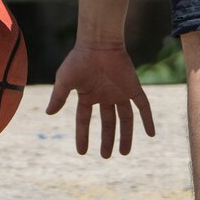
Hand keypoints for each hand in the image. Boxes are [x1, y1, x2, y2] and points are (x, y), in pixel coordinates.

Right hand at [45, 41, 155, 158]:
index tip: (82, 152)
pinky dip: (148, 119)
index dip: (83, 136)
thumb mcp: (65, 81)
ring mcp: (120, 93)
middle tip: (105, 156)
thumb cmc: (79, 59)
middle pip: (107, 123)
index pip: (84, 120)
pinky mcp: (133, 87)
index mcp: (88, 96)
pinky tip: (150, 134)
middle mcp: (104, 96)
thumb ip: (58, 97)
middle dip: (107, 139)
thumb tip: (48, 114)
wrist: (99, 43)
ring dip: (126, 136)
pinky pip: (143, 106)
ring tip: (124, 153)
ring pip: (125, 119)